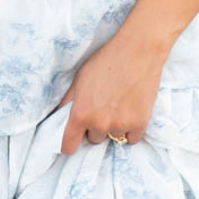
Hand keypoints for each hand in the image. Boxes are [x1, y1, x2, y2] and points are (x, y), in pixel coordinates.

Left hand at [56, 30, 166, 155]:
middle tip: (104, 108)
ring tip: (119, 106)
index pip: (68, 146)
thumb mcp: (79, 79)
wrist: (138, 52)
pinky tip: (131, 112)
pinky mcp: (140, 124)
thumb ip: (69, 100)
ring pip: (114, 137)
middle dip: (96, 127)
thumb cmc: (106, 61)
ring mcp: (120, 125)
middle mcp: (99, 123)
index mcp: (80, 114)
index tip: (73, 142)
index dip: (69, 144)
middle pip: (94, 139)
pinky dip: (131, 129)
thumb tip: (58, 116)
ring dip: (115, 127)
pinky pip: (132, 138)